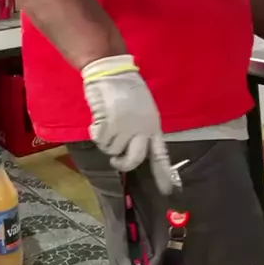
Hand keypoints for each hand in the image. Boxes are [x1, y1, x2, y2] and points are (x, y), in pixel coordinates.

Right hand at [82, 55, 172, 194]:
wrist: (113, 72)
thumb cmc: (128, 88)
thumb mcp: (144, 110)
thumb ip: (142, 129)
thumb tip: (135, 147)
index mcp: (153, 127)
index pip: (161, 155)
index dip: (164, 175)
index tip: (168, 192)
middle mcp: (141, 130)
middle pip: (133, 161)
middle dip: (122, 164)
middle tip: (116, 160)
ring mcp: (125, 128)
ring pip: (111, 150)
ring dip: (106, 140)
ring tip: (107, 122)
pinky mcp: (109, 124)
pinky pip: (100, 139)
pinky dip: (95, 131)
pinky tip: (99, 119)